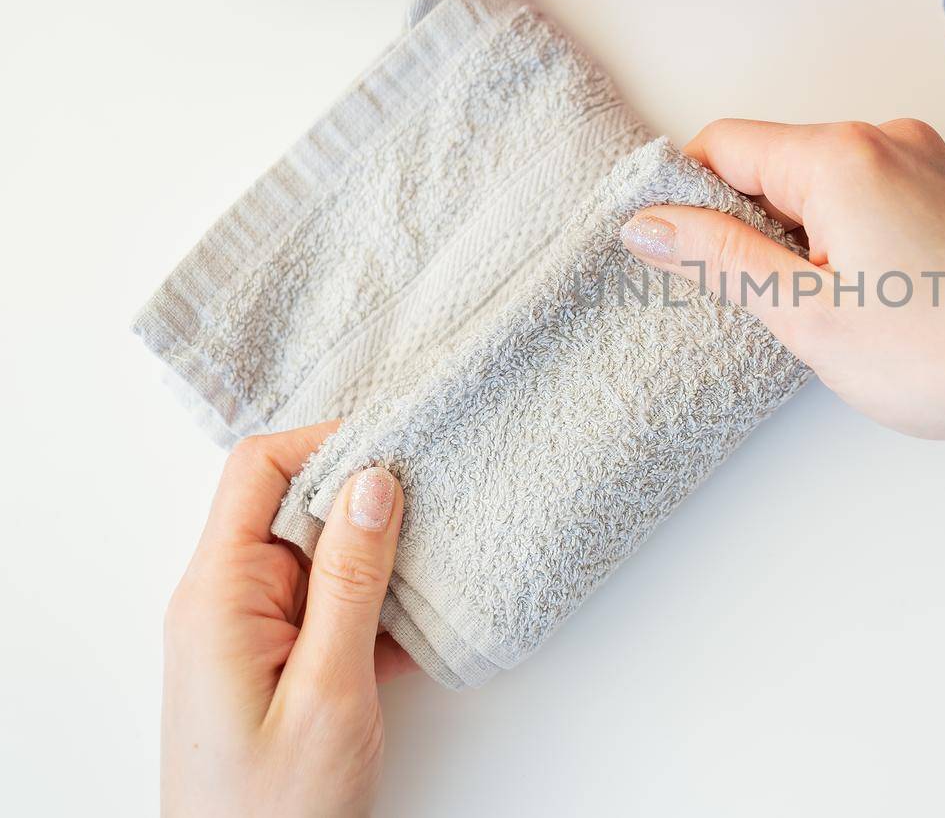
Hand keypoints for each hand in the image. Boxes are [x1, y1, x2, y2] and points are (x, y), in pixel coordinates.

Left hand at [162, 422, 414, 816]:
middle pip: (293, 505)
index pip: (257, 470)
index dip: (328, 442)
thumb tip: (373, 480)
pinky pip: (330, 605)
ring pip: (321, 555)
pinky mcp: (279, 665)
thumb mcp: (328, 690)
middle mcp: (226, 602)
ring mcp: (252, 634)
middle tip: (442, 493)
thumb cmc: (276, 809)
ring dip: (382, 554)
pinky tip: (426, 620)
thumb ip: (350, 581)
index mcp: (218, 595)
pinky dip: (379, 604)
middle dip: (367, 495)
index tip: (402, 444)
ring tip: (447, 552)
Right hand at [621, 119, 944, 451]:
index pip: (724, 144)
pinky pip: (876, 196)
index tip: (683, 255)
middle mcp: (888, 137)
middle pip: (776, 162)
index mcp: (841, 153)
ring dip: (807, 240)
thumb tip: (645, 222)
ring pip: (827, 184)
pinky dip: (855, 239)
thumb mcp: (807, 315)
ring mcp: (931, 161)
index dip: (687, 197)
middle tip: (776, 306)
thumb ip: (718, 257)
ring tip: (841, 313)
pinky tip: (881, 301)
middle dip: (754, 227)